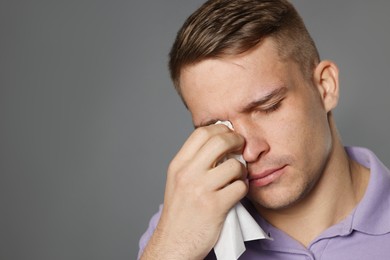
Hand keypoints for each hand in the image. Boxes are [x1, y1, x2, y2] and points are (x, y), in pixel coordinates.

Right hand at [141, 124, 247, 258]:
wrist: (174, 243)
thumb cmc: (180, 212)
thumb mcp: (179, 181)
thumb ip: (195, 162)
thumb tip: (219, 143)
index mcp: (178, 165)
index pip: (201, 132)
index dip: (220, 129)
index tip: (228, 136)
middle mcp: (187, 174)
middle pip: (219, 141)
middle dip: (236, 141)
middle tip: (241, 148)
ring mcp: (201, 189)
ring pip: (234, 165)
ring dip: (242, 169)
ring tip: (238, 176)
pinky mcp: (215, 206)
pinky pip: (239, 187)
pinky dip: (243, 189)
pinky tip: (237, 192)